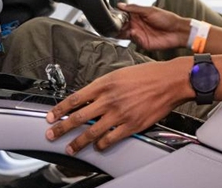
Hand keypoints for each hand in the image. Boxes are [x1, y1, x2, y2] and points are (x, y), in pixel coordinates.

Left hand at [45, 58, 193, 154]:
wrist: (170, 81)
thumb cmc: (149, 74)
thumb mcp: (120, 73)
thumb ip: (104, 85)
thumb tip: (90, 95)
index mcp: (105, 84)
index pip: (76, 98)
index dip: (60, 109)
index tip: (51, 115)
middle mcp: (110, 99)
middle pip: (79, 117)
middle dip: (61, 128)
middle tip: (52, 134)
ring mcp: (120, 114)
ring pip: (92, 132)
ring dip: (78, 142)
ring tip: (70, 147)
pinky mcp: (132, 125)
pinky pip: (111, 139)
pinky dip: (102, 145)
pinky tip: (98, 147)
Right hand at [116, 2, 188, 50]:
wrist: (177, 31)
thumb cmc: (167, 19)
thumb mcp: (149, 10)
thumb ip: (134, 8)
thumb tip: (120, 5)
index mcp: (137, 15)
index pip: (123, 15)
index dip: (117, 15)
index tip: (111, 14)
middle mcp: (136, 25)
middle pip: (122, 26)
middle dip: (116, 25)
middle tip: (112, 23)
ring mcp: (139, 34)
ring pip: (125, 34)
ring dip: (121, 32)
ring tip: (118, 29)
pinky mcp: (142, 43)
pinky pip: (133, 40)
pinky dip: (131, 37)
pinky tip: (133, 32)